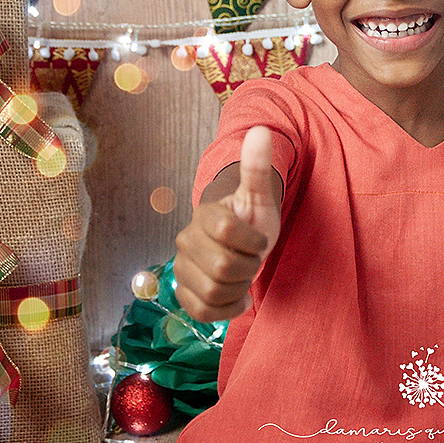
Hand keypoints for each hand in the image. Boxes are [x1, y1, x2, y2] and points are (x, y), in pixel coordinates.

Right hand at [174, 126, 281, 321]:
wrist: (241, 242)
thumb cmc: (252, 218)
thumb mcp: (260, 195)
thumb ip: (257, 167)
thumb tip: (261, 131)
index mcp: (205, 214)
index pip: (228, 230)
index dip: (253, 240)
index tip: (258, 239)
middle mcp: (186, 240)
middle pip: (221, 267)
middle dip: (247, 267)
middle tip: (252, 260)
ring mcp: (182, 267)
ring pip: (212, 291)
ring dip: (238, 287)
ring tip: (243, 275)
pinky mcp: (184, 291)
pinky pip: (202, 311)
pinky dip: (226, 309)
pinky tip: (239, 297)